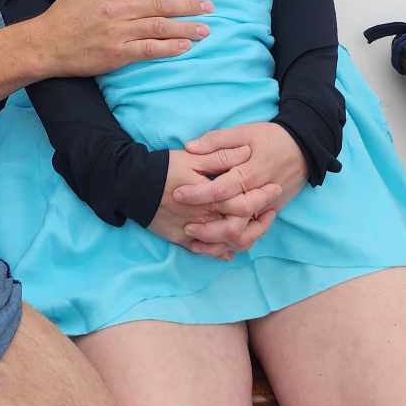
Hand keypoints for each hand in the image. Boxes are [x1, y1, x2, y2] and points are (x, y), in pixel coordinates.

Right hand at [41, 0, 212, 79]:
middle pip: (160, 5)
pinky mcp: (117, 54)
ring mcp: (119, 33)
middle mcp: (118, 10)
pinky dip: (169, 48)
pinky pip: (149, 50)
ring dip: (185, 28)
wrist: (47, 43)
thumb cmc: (65, 12)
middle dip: (188, 5)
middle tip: (209, 6)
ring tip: (205, 29)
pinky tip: (185, 47)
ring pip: (159, 27)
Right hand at [148, 149, 280, 257]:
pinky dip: (222, 251)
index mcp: (209, 197)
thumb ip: (221, 156)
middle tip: (270, 210)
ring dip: (245, 238)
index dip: (262, 198)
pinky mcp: (182, 241)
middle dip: (260, 222)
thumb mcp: (193, 157)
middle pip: (240, 228)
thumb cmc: (164, 169)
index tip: (274, 189)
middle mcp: (204, 219)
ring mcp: (193, 233)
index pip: (244, 204)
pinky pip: (207, 252)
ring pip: (227, 244)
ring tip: (255, 227)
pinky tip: (231, 247)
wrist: (131, 186)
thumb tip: (246, 153)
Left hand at [173, 123, 307, 250]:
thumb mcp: (245, 131)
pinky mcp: (271, 214)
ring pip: (244, 236)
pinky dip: (233, 244)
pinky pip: (252, 235)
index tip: (178, 194)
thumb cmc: (272, 138)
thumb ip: (217, 140)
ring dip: (220, 242)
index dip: (198, 194)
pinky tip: (215, 244)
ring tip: (197, 240)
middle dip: (208, 229)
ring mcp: (267, 208)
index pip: (221, 189)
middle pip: (234, 222)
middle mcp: (259, 195)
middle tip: (186, 226)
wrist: (305, 148)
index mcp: (251, 173)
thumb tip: (190, 146)